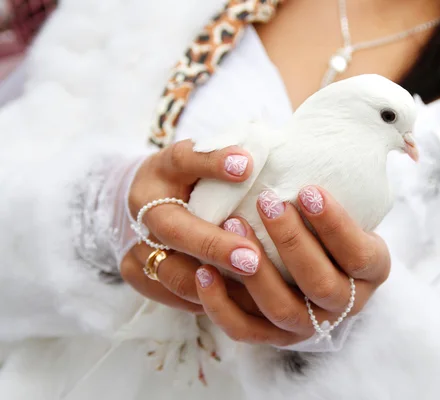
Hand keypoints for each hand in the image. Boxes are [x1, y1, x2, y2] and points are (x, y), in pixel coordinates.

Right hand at [120, 139, 263, 313]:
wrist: (146, 203)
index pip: (183, 161)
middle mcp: (142, 211)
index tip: (245, 166)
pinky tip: (242, 303)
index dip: (212, 163)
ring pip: (174, 274)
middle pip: (174, 232)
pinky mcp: (136, 273)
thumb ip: (220, 158)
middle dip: (215, 246)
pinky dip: (208, 301)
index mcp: (161, 172)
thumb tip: (247, 161)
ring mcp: (135, 246)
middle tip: (253, 258)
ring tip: (254, 290)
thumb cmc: (187, 179)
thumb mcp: (201, 158)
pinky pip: (173, 296)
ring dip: (215, 284)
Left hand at [193, 187, 391, 345]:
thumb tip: (320, 143)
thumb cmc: (323, 221)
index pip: (359, 253)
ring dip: (256, 272)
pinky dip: (222, 305)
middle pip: (321, 283)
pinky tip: (203, 272)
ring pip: (284, 310)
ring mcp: (310, 325)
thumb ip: (334, 189)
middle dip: (293, 242)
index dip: (336, 224)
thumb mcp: (340, 205)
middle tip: (267, 201)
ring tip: (231, 226)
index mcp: (371, 271)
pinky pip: (247, 330)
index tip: (309, 189)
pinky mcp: (274, 336)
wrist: (308, 262)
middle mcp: (345, 304)